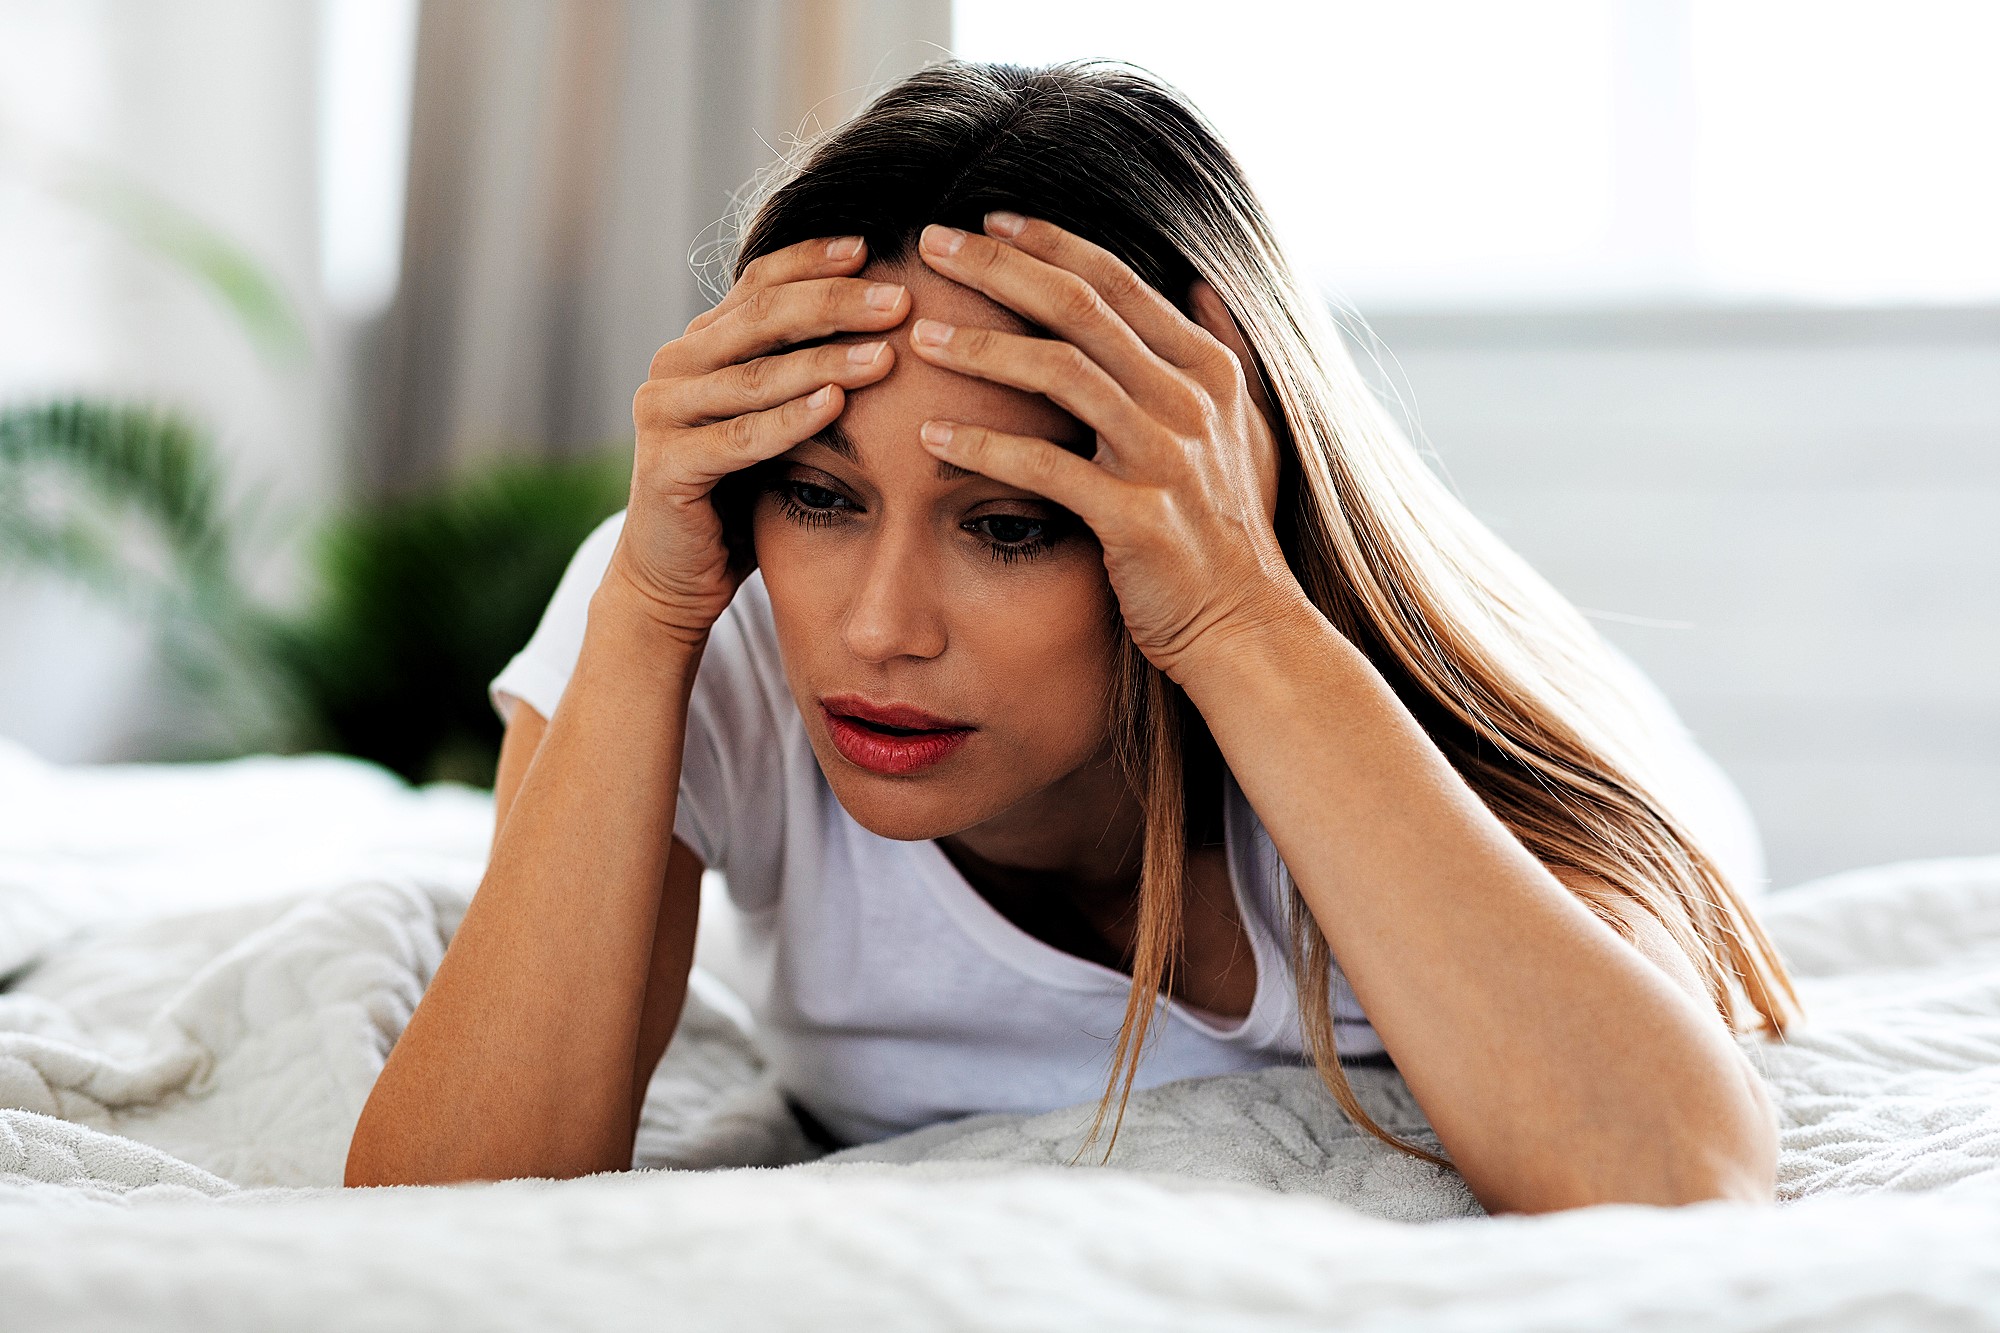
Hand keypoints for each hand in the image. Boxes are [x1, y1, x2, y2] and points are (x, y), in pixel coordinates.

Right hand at [612, 236, 910, 643]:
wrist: (673, 575)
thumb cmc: (738, 496)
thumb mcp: (772, 421)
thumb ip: (801, 373)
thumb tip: (890, 321)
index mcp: (701, 345)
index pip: (760, 283)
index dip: (814, 260)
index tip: (874, 246)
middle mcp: (675, 366)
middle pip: (762, 316)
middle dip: (835, 303)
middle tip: (899, 298)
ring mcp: (664, 413)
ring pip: (757, 374)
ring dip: (826, 359)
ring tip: (888, 350)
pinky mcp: (667, 465)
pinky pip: (741, 436)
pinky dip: (791, 418)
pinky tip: (837, 403)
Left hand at [906, 213, 1299, 682]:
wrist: (1246, 627)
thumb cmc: (1231, 531)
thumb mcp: (1248, 430)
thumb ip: (1225, 352)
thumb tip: (1203, 284)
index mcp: (1208, 369)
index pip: (1117, 281)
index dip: (1048, 244)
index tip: (986, 222)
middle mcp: (1190, 401)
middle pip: (1080, 309)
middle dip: (999, 270)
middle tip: (931, 245)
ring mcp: (1166, 457)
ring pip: (1060, 374)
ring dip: (981, 350)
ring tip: (919, 338)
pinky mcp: (1136, 517)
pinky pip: (1045, 468)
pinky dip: (983, 448)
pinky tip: (930, 439)